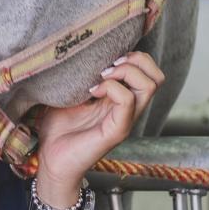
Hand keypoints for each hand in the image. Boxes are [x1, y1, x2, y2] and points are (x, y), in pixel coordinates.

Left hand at [32, 52, 163, 204]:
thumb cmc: (58, 128)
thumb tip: (79, 50)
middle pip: (157, 77)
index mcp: (121, 98)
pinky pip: (127, 102)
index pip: (148, 71)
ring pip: (150, 86)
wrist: (50, 159)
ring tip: (102, 77)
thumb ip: (82, 75)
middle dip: (136, 61)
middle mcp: (128, 108)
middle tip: (109, 66)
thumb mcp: (70, 93)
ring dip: (126, 72)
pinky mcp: (116, 131)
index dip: (134, 57)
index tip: (107, 58)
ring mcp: (125, 120)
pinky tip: (92, 92)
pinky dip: (111, 88)